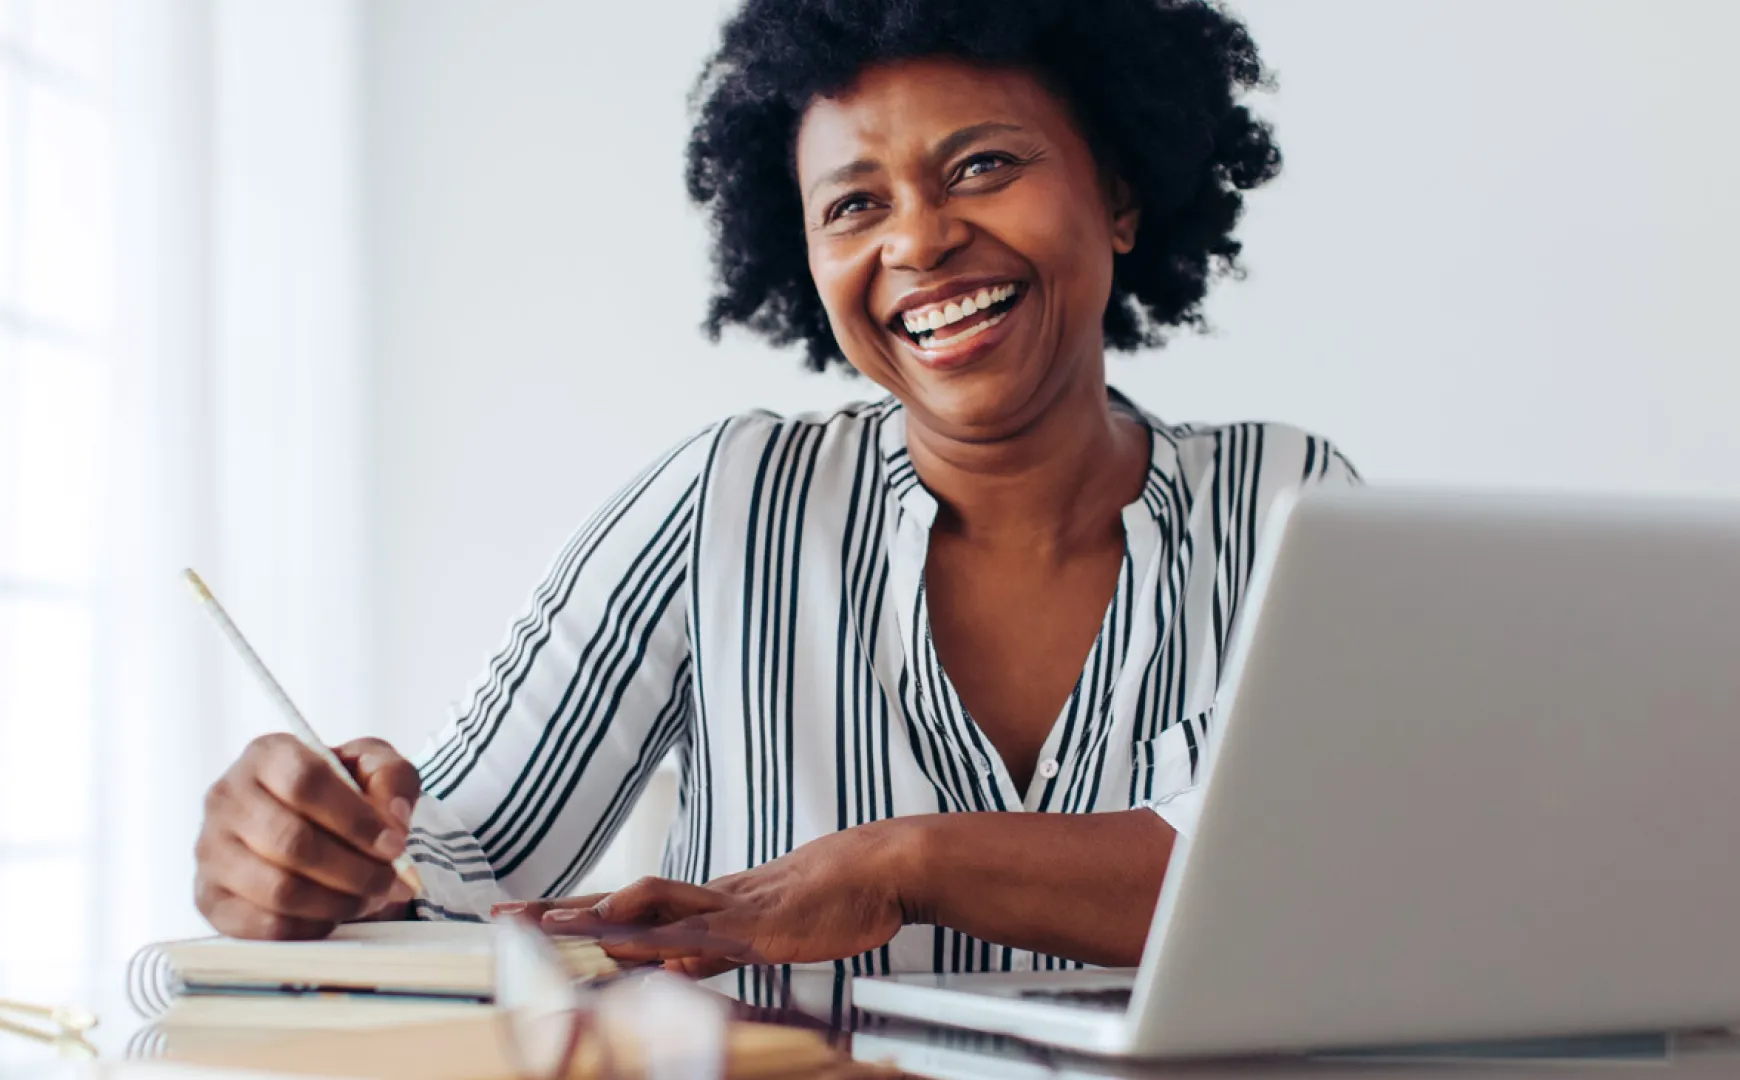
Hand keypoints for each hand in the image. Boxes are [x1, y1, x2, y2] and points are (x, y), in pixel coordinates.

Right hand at [194, 735, 421, 939]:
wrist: (310, 825)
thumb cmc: (342, 792)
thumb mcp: (374, 767)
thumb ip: (392, 778)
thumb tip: (392, 819)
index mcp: (267, 755)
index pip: (306, 782)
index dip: (357, 819)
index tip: (395, 844)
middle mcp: (227, 798)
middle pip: (292, 841)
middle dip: (355, 870)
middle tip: (391, 882)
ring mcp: (211, 850)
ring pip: (278, 888)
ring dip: (337, 901)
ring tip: (369, 899)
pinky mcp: (210, 897)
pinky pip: (263, 925)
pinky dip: (310, 926)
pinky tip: (335, 914)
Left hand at [496, 821, 911, 977]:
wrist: (880, 867)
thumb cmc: (825, 899)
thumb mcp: (755, 930)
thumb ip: (709, 947)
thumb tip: (664, 963)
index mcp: (701, 903)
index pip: (622, 906)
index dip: (569, 909)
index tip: (518, 914)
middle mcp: (706, 901)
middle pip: (620, 901)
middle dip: (561, 912)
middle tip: (504, 917)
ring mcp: (732, 910)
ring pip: (655, 910)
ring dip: (604, 919)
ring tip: (557, 928)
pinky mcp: (763, 924)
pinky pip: (712, 935)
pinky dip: (679, 944)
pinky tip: (649, 952)